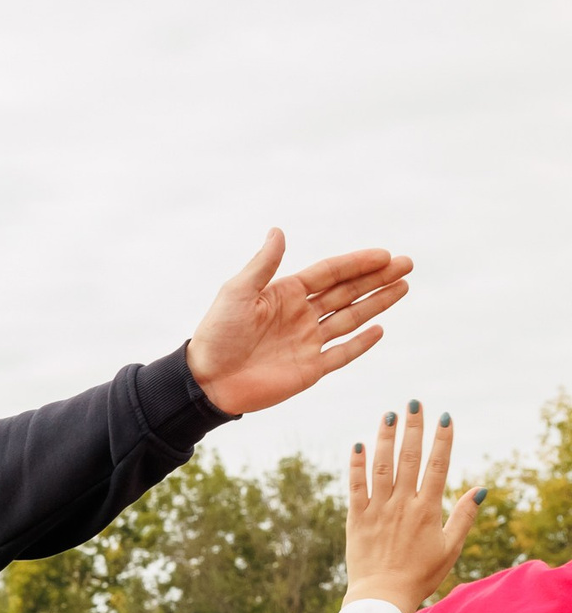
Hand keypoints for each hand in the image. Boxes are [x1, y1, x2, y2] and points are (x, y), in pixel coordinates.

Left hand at [185, 231, 410, 415]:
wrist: (206, 381)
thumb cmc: (217, 334)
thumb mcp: (237, 293)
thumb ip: (263, 265)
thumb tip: (278, 231)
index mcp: (285, 294)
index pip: (330, 274)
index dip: (358, 263)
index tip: (385, 255)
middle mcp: (300, 315)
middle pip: (347, 292)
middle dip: (377, 278)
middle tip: (407, 264)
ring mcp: (307, 342)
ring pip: (350, 318)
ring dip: (377, 303)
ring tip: (403, 286)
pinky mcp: (309, 369)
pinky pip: (341, 353)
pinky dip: (361, 343)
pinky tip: (380, 329)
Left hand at [345, 405, 484, 612]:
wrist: (382, 597)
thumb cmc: (420, 575)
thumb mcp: (450, 547)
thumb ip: (464, 516)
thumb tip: (480, 489)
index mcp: (428, 510)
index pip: (437, 467)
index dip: (441, 441)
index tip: (444, 417)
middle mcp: (402, 505)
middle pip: (409, 459)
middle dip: (412, 429)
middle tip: (414, 403)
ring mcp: (377, 510)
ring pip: (382, 467)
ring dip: (385, 439)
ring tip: (388, 415)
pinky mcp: (356, 519)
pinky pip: (355, 488)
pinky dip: (356, 466)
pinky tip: (358, 445)